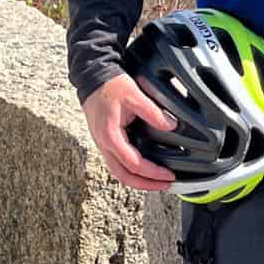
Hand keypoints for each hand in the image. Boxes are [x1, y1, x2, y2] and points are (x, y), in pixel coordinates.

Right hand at [83, 73, 176, 191]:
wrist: (92, 77)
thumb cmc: (110, 86)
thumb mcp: (134, 95)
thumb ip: (153, 112)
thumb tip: (171, 125)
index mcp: (110, 137)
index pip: (134, 164)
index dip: (153, 173)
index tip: (169, 175)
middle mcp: (104, 144)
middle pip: (123, 176)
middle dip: (145, 184)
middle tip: (165, 185)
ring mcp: (103, 144)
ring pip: (118, 172)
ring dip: (137, 180)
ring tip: (156, 182)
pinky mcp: (105, 141)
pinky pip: (117, 163)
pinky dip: (130, 171)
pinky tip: (143, 169)